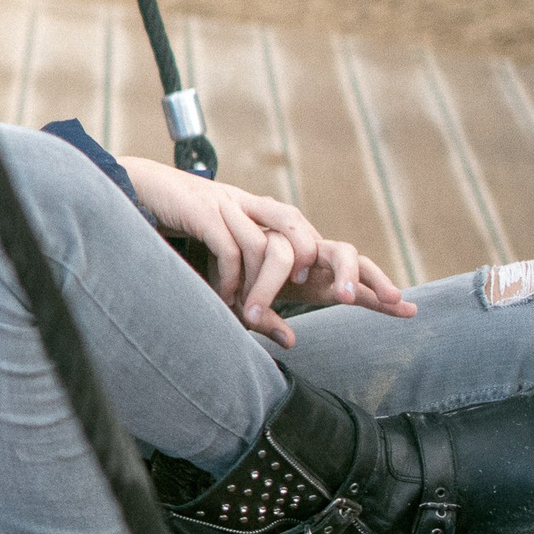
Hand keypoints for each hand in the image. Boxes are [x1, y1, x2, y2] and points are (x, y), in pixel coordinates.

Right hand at [119, 156, 415, 347]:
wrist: (133, 191)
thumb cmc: (180, 239)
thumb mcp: (226, 277)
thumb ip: (259, 306)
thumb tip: (290, 343)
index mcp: (270, 227)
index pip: (328, 247)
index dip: (365, 274)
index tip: (401, 305)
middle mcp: (258, 212)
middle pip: (312, 237)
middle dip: (340, 269)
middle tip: (352, 300)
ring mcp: (232, 206)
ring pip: (271, 247)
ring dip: (267, 287)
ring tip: (258, 315)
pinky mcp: (204, 209)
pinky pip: (231, 247)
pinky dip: (232, 277)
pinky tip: (225, 299)